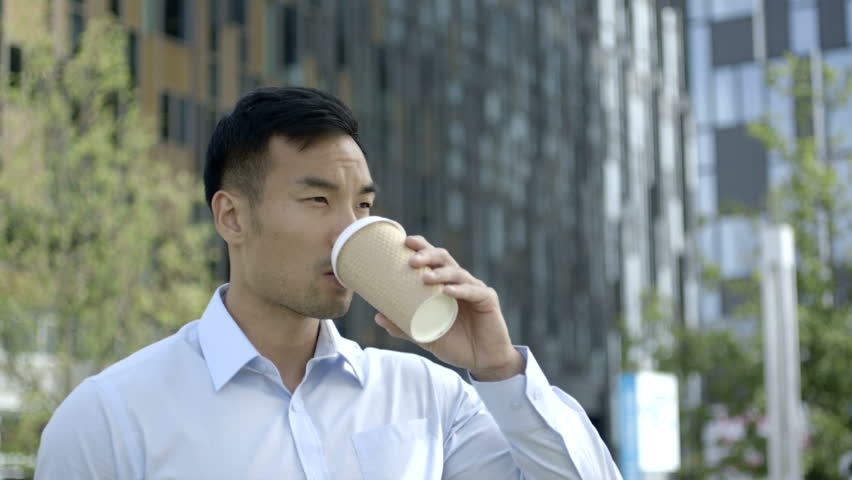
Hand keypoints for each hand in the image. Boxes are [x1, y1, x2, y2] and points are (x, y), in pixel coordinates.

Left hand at [374, 235, 524, 380]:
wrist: (481, 361)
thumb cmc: (455, 344)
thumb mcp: (425, 335)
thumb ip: (404, 326)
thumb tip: (377, 316)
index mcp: (444, 283)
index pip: (433, 258)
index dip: (421, 246)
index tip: (404, 241)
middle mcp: (459, 281)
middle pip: (444, 258)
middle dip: (428, 254)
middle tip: (412, 261)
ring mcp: (475, 289)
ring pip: (458, 273)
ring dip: (441, 273)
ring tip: (426, 277)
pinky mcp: (488, 300)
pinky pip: (474, 291)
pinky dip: (460, 290)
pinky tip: (447, 292)